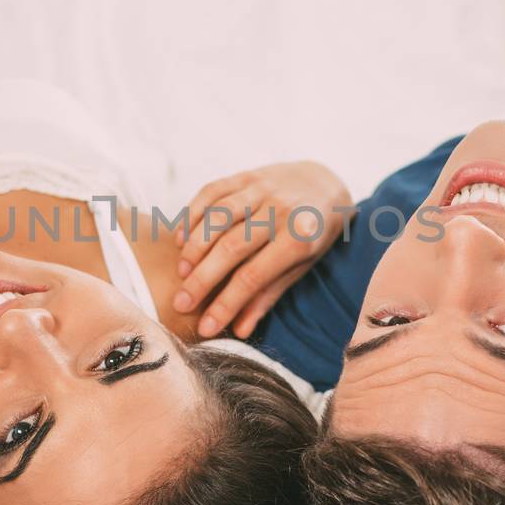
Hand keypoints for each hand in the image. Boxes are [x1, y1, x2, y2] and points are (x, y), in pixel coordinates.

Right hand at [172, 161, 352, 338]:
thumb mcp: (300, 266)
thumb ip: (268, 295)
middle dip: (202, 280)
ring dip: (194, 247)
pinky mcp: (246, 174)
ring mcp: (262, 188)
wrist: (325, 182)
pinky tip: (180, 239)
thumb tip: (239, 330)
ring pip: (217, 218)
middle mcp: (280, 210)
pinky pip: (211, 192)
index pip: (254, 277)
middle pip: (231, 248)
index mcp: (299, 239)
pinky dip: (192, 215)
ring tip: (181, 272)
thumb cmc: (312, 234)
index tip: (205, 326)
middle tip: (180, 303)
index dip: (226, 304)